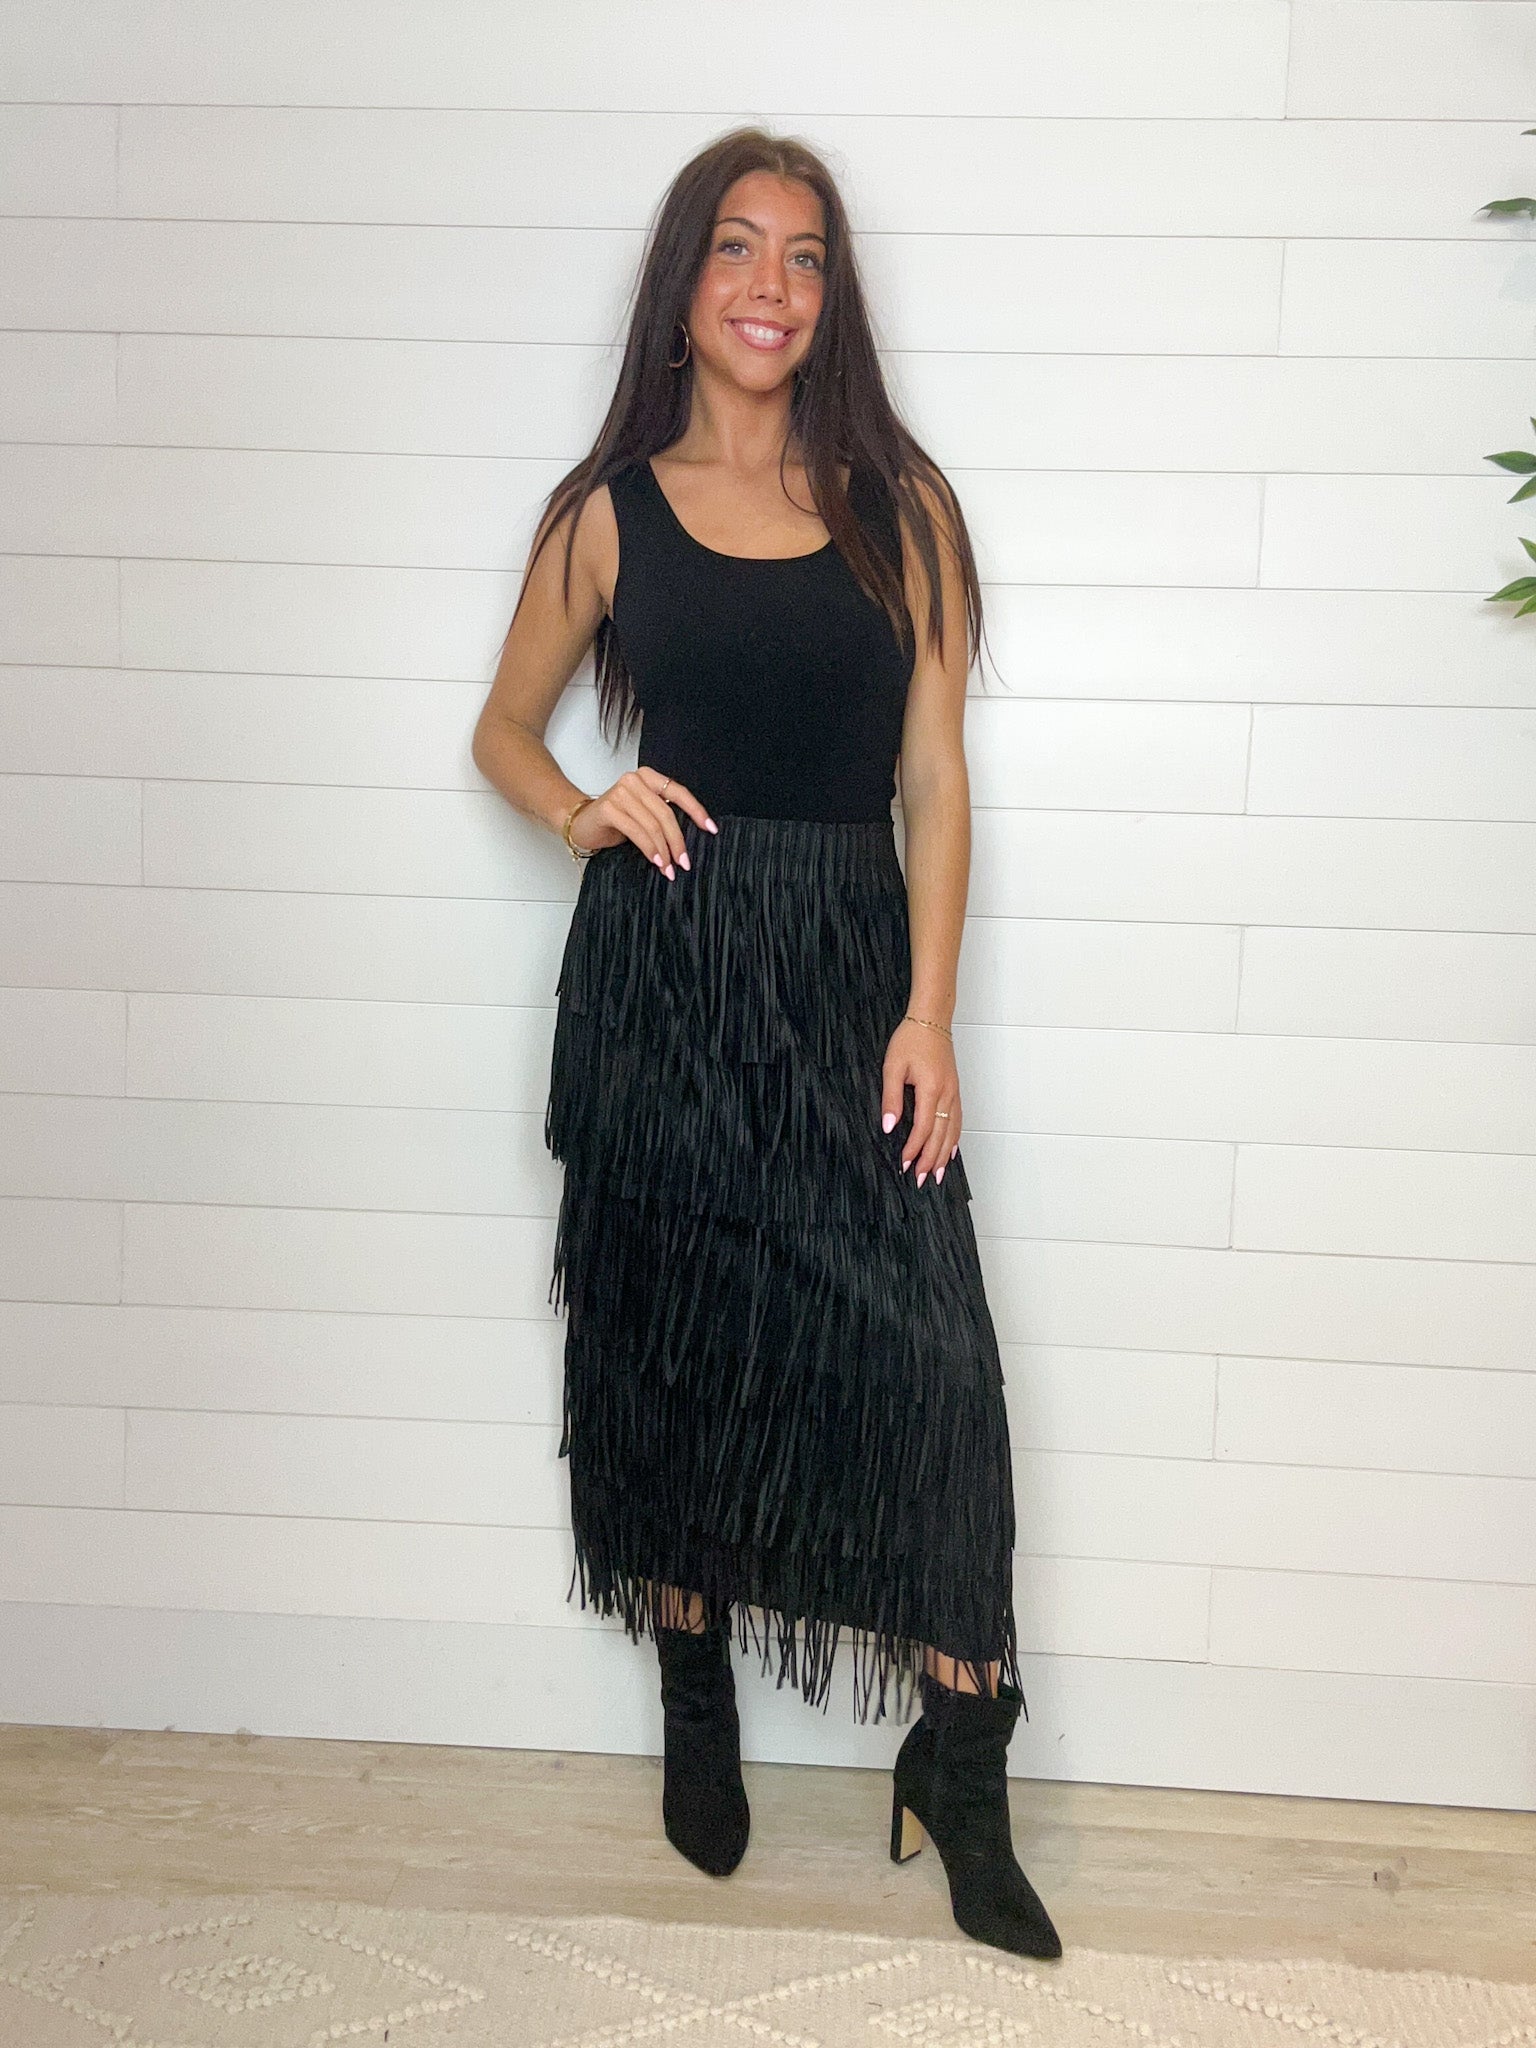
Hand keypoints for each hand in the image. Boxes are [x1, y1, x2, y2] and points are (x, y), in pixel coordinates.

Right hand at [568, 766, 716, 877]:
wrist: (581, 823)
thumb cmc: (616, 820)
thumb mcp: (644, 813)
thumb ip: (663, 814)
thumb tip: (692, 836)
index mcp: (648, 777)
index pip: (679, 792)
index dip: (697, 811)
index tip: (711, 829)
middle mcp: (634, 780)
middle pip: (666, 814)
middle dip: (678, 841)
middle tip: (685, 862)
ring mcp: (620, 792)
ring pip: (653, 825)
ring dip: (664, 851)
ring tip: (669, 869)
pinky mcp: (608, 808)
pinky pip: (637, 832)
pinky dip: (649, 849)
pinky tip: (656, 861)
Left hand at [880, 1017, 961, 1186]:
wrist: (931, 1020)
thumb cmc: (911, 1039)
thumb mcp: (892, 1067)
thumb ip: (891, 1098)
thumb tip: (889, 1126)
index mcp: (931, 1089)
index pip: (923, 1128)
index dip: (915, 1149)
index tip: (905, 1163)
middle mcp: (947, 1094)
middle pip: (941, 1135)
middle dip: (931, 1160)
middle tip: (921, 1180)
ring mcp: (954, 1093)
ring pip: (953, 1131)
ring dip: (945, 1155)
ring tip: (938, 1174)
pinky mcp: (955, 1090)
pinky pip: (957, 1120)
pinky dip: (954, 1139)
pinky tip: (951, 1150)